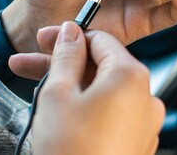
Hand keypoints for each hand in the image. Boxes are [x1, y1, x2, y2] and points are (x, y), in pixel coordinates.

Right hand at [31, 22, 163, 154]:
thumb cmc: (72, 152)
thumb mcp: (58, 93)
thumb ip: (66, 56)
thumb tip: (71, 33)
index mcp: (131, 77)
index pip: (100, 40)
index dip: (68, 37)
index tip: (44, 39)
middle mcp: (146, 98)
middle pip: (101, 67)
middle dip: (63, 64)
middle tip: (30, 63)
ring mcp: (144, 125)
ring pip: (103, 92)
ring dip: (71, 87)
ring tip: (37, 92)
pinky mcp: (137, 145)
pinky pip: (112, 114)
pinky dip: (88, 108)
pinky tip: (60, 114)